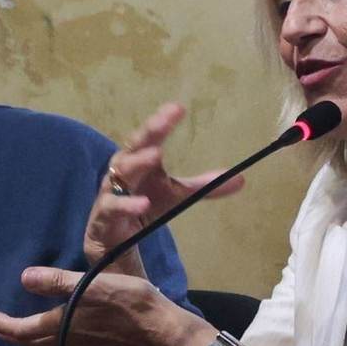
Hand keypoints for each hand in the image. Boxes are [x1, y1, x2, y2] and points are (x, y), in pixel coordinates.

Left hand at [0, 266, 211, 345]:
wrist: (158, 325)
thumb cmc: (126, 301)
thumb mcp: (91, 285)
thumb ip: (57, 281)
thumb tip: (24, 277)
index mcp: (63, 323)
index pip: (23, 329)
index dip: (4, 325)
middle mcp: (68, 339)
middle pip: (31, 342)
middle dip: (11, 334)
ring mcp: (82, 344)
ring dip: (27, 339)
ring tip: (17, 331)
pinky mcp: (95, 344)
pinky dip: (46, 340)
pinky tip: (53, 332)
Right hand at [89, 103, 245, 268]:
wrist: (116, 237)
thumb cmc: (145, 204)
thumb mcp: (177, 195)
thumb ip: (204, 187)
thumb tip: (241, 179)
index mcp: (141, 159)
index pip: (151, 135)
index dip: (162, 120)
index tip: (178, 108)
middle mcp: (124, 168)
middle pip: (134, 146)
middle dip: (149, 132)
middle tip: (164, 121)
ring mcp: (112, 189)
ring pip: (122, 171)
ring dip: (138, 162)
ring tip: (155, 154)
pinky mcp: (106, 212)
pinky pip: (115, 205)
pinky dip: (128, 204)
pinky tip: (144, 204)